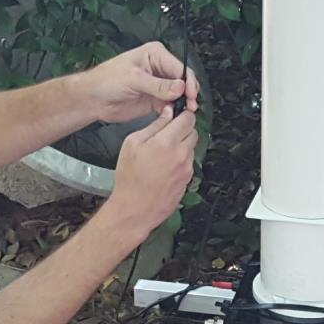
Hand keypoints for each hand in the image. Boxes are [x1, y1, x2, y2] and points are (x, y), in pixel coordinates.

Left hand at [84, 42, 197, 123]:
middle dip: (188, 93)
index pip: (179, 67)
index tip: (190, 94)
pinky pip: (171, 105)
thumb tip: (179, 87)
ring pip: (179, 94)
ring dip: (182, 103)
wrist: (93, 99)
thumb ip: (158, 85)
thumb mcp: (133, 79)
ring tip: (184, 112)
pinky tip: (173, 115)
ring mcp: (158, 85)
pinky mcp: (155, 100)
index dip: (188, 81)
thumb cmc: (106, 80)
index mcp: (154, 55)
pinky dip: (174, 111)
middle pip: (182, 81)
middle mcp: (158, 68)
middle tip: (190, 105)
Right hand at [103, 103, 197, 240]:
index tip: (177, 114)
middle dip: (183, 129)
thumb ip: (153, 126)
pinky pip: (188, 164)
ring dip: (182, 146)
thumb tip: (167, 114)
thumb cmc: (130, 178)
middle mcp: (182, 155)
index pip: (188, 118)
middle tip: (168, 134)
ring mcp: (187, 169)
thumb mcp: (132, 143)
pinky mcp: (188, 181)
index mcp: (168, 142)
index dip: (183, 114)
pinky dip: (181, 161)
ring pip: (192, 148)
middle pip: (194, 132)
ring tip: (163, 154)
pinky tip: (165, 167)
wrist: (135, 209)